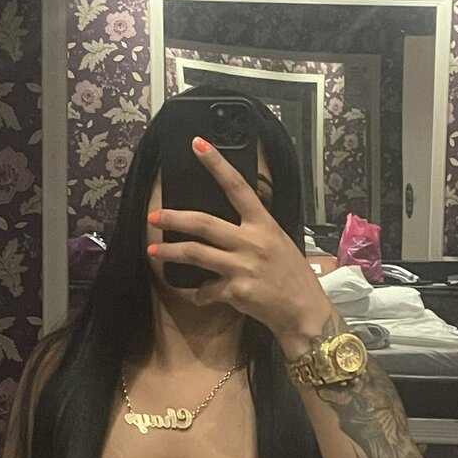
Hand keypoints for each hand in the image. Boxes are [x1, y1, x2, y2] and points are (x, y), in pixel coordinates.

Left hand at [148, 137, 332, 344]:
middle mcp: (252, 241)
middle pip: (203, 222)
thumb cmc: (293, 277)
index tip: (198, 145)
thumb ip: (253, 233)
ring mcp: (242, 266)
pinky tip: (201, 295)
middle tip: (154, 216)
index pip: (237, 187)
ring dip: (170, 252)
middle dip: (174, 218)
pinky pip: (207, 289)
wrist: (304, 312)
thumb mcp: (278, 243)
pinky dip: (200, 294)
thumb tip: (226, 230)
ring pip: (196, 253)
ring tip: (153, 252)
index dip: (216, 164)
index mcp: (264, 224)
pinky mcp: (236, 291)